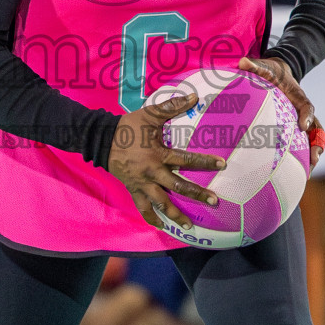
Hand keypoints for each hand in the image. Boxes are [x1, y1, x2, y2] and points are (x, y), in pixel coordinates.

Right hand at [109, 94, 225, 228]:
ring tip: (190, 226)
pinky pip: (143, 208)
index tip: (222, 164)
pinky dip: (152, 219)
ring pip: (161, 203)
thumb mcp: (150, 114)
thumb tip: (194, 97)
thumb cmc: (129, 127)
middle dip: (197, 194)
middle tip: (214, 201)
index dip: (205, 161)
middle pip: (178, 186)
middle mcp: (152, 173)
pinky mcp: (134, 190)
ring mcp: (142, 184)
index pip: (186, 159)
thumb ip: (172, 106)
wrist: (102, 140)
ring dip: (176, 215)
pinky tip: (162, 227)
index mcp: (158, 154)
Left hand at [239, 56, 323, 168]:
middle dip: (318, 144)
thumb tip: (243, 61)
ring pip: (313, 140)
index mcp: (299, 96)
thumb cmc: (272, 72)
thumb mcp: (265, 66)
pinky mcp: (296, 129)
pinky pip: (301, 144)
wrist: (280, 73)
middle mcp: (304, 111)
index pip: (307, 106)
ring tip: (308, 173)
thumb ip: (255, 65)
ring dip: (313, 155)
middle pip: (317, 129)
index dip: (307, 116)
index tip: (303, 126)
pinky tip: (291, 173)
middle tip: (314, 158)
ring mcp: (302, 120)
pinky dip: (301, 158)